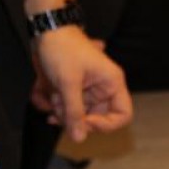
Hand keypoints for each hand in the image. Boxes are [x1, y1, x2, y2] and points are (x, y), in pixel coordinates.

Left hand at [33, 26, 132, 141]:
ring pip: (78, 114)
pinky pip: (66, 107)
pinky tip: (45, 96)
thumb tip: (79, 138)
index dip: (105, 124)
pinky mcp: (74, 89)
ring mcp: (88, 90)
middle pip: (96, 118)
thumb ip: (74, 112)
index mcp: (112, 84)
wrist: (46, 30)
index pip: (123, 115)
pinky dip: (54, 105)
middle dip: (75, 118)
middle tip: (59, 111)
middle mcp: (103, 89)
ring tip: (51, 98)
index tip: (84, 123)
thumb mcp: (68, 83)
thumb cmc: (62, 49)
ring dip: (62, 111)